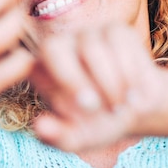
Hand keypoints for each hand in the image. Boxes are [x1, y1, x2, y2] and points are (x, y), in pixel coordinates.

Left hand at [29, 23, 167, 151]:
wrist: (137, 111)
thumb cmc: (99, 125)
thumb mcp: (78, 138)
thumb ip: (57, 137)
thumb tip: (39, 126)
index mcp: (42, 71)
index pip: (30, 64)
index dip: (53, 81)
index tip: (83, 107)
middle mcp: (60, 46)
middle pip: (54, 47)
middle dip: (74, 78)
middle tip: (94, 108)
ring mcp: (87, 34)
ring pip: (92, 47)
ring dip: (109, 82)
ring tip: (120, 106)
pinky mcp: (115, 29)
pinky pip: (119, 41)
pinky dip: (129, 71)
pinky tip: (134, 92)